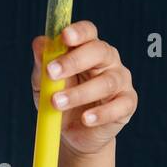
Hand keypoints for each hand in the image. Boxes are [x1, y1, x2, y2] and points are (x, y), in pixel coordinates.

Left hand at [31, 20, 136, 156]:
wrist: (72, 134)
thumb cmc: (59, 101)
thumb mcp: (44, 84)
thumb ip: (42, 64)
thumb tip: (39, 43)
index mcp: (87, 48)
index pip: (88, 32)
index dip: (78, 32)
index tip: (64, 37)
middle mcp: (108, 60)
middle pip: (99, 51)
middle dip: (74, 61)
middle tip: (51, 72)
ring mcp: (120, 81)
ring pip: (106, 82)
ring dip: (79, 93)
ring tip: (56, 103)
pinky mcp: (127, 103)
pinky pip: (119, 106)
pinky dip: (101, 113)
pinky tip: (86, 119)